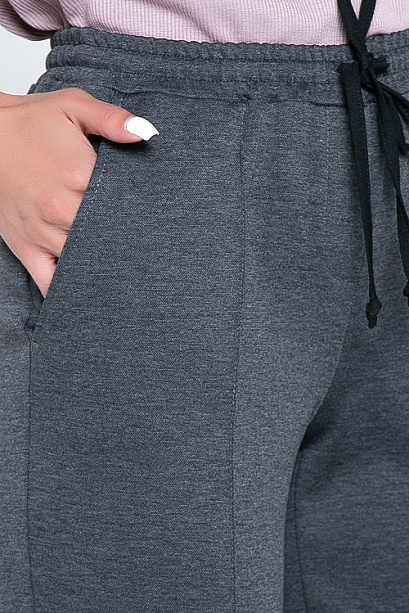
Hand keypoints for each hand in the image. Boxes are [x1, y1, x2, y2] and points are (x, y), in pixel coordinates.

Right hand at [0, 87, 158, 296]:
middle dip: (127, 242)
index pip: (123, 207)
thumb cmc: (30, 123)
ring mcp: (42, 232)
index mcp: (79, 176)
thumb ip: (111, 118)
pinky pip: (50, 280)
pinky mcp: (26, 247)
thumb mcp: (73, 107)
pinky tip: (89, 291)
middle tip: (149, 248)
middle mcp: (61, 210)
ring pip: (84, 263)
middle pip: (108, 238)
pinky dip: (69, 289)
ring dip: (105, 267)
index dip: (142, 213)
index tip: (156, 218)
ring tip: (128, 270)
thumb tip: (146, 133)